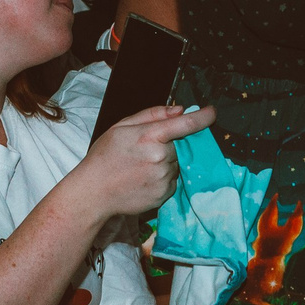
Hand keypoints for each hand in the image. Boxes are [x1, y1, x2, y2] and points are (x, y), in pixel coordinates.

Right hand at [75, 104, 214, 217]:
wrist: (93, 192)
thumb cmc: (104, 157)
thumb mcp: (121, 127)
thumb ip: (152, 115)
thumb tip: (179, 110)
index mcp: (149, 136)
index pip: (186, 124)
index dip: (203, 116)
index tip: (211, 112)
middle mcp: (160, 157)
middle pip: (180, 146)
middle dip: (169, 146)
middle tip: (145, 152)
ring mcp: (163, 177)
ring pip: (176, 164)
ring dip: (165, 163)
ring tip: (141, 167)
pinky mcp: (164, 194)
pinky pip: (172, 181)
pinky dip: (163, 178)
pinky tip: (143, 179)